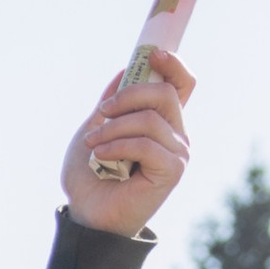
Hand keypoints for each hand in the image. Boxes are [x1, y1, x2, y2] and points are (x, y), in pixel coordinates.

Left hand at [62, 46, 193, 229]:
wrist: (87, 213)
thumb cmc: (90, 175)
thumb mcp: (96, 128)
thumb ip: (113, 101)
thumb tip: (126, 69)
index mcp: (161, 120)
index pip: (182, 84)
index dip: (173, 65)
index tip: (152, 54)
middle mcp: (176, 134)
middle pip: (165, 93)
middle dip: (128, 96)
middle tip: (102, 113)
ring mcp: (178, 152)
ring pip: (150, 119)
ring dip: (113, 128)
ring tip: (94, 143)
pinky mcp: (173, 171)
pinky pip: (147, 144)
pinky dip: (118, 146)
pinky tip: (102, 157)